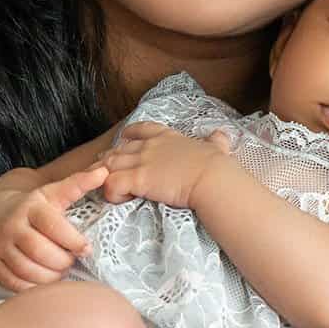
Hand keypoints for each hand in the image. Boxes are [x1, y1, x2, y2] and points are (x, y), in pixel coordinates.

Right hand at [0, 166, 107, 289]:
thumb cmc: (33, 207)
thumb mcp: (53, 192)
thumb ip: (78, 183)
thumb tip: (104, 171)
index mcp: (30, 207)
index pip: (52, 225)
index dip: (73, 240)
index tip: (86, 248)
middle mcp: (12, 226)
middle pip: (40, 251)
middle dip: (62, 261)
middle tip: (71, 261)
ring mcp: (1, 247)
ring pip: (27, 270)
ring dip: (50, 277)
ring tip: (60, 271)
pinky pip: (14, 283)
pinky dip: (32, 287)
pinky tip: (43, 281)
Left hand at [98, 121, 233, 208]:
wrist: (211, 178)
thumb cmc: (215, 166)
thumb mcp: (216, 148)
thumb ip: (215, 141)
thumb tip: (222, 135)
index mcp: (166, 137)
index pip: (141, 129)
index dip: (128, 135)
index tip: (124, 140)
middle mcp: (150, 146)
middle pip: (118, 149)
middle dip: (110, 160)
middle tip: (107, 172)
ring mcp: (141, 161)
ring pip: (109, 164)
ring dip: (106, 176)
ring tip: (110, 188)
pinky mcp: (137, 178)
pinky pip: (111, 183)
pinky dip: (110, 192)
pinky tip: (118, 198)